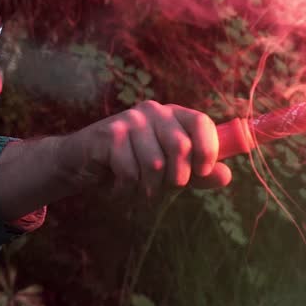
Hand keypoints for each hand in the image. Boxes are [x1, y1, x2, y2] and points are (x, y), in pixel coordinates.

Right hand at [58, 101, 233, 196]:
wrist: (80, 164)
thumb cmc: (129, 166)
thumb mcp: (168, 170)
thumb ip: (197, 173)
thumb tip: (226, 176)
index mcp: (172, 115)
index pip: (201, 122)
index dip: (208, 150)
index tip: (202, 172)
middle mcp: (152, 112)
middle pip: (180, 147)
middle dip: (175, 179)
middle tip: (163, 191)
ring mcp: (129, 121)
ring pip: (154, 165)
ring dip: (147, 190)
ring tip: (137, 193)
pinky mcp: (108, 135)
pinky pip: (129, 172)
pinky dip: (125, 190)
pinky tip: (117, 189)